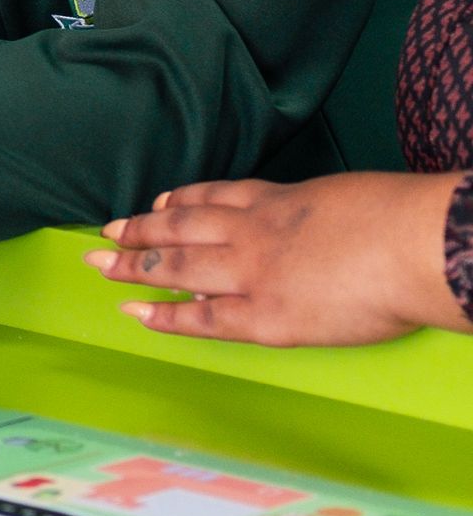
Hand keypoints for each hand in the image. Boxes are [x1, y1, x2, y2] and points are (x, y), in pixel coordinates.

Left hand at [87, 171, 467, 346]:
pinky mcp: (265, 318)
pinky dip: (167, 316)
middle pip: (182, 227)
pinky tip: (137, 313)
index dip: (181, 201)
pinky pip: (204, 320)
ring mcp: (253, 273)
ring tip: (100, 266)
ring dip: (135, 265)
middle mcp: (254, 232)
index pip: (215, 196)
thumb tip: (316, 226)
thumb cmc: (400, 218)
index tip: (157, 203)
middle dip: (140, 230)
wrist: (415, 245)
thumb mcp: (344, 196)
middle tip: (105, 232)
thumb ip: (315, 211)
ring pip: (179, 266)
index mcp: (278, 199)